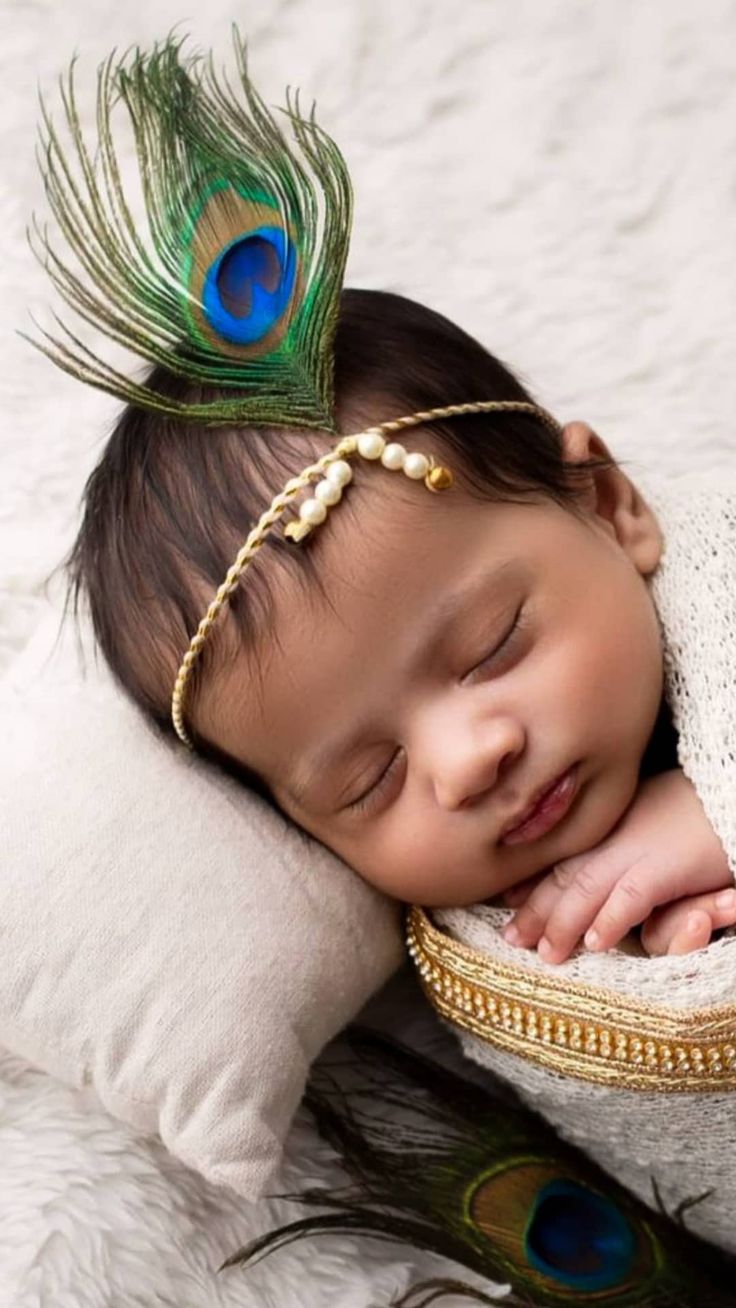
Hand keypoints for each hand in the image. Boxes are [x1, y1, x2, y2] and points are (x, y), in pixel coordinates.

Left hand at [501, 769, 732, 963]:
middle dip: (535, 909)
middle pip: (565, 873)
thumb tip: (623, 882)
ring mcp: (637, 847)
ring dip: (562, 924)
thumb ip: (631, 845)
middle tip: (510, 938)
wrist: (735, 791)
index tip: (507, 901)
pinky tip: (595, 944)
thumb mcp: (656, 818)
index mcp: (610, 821)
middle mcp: (615, 833)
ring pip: (586, 889)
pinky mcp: (664, 865)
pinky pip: (629, 897)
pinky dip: (609, 921)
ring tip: (545, 954)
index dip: (533, 880)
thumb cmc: (703, 806)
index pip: (563, 854)